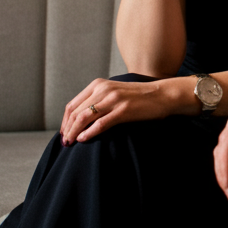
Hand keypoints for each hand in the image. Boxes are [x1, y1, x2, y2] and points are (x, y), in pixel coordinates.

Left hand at [60, 76, 187, 143]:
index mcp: (99, 84)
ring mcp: (113, 99)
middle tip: (65, 142)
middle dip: (67, 129)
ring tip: (71, 143)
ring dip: (74, 132)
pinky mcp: (123, 110)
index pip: (72, 104)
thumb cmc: (139, 97)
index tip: (64, 132)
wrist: (163, 95)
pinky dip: (89, 133)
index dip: (65, 121)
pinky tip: (84, 140)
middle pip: (75, 112)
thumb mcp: (115, 93)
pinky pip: (100, 124)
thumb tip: (80, 119)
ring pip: (84, 118)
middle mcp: (103, 89)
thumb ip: (99, 100)